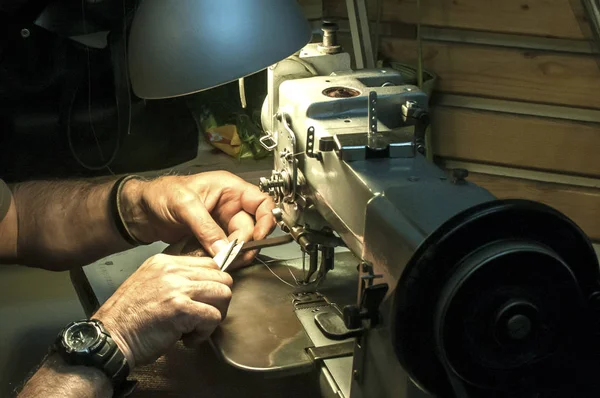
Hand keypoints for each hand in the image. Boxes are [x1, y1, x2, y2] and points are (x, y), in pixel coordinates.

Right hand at [93, 253, 232, 367]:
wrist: (109, 338)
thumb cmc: (129, 319)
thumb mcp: (150, 284)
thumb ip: (175, 279)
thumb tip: (204, 284)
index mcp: (165, 262)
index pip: (210, 263)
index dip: (212, 285)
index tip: (204, 302)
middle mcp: (173, 270)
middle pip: (222, 277)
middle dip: (218, 301)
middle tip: (203, 317)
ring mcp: (177, 288)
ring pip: (224, 294)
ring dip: (215, 316)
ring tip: (195, 328)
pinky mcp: (181, 309)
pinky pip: (214, 317)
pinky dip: (205, 333)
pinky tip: (188, 339)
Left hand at [121, 171, 274, 263]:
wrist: (141, 211)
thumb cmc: (160, 195)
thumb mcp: (184, 205)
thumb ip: (206, 227)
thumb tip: (224, 248)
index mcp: (229, 188)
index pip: (262, 202)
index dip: (266, 220)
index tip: (258, 237)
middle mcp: (230, 205)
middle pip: (252, 227)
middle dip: (243, 244)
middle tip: (232, 256)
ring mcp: (222, 223)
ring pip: (240, 242)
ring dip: (233, 254)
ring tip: (220, 261)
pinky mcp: (214, 238)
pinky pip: (226, 250)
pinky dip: (221, 258)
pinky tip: (212, 261)